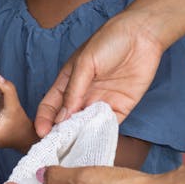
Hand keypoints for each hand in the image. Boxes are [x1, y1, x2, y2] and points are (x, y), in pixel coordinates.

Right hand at [36, 10, 166, 136]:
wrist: (142, 35)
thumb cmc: (109, 41)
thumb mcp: (85, 62)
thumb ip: (73, 90)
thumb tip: (62, 117)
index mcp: (69, 80)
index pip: (51, 104)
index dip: (44, 118)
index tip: (42, 133)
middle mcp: (83, 94)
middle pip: (67, 118)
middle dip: (61, 133)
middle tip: (56, 147)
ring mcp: (101, 101)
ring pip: (86, 125)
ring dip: (80, 136)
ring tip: (74, 148)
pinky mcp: (120, 107)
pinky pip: (107, 125)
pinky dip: (100, 134)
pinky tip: (95, 141)